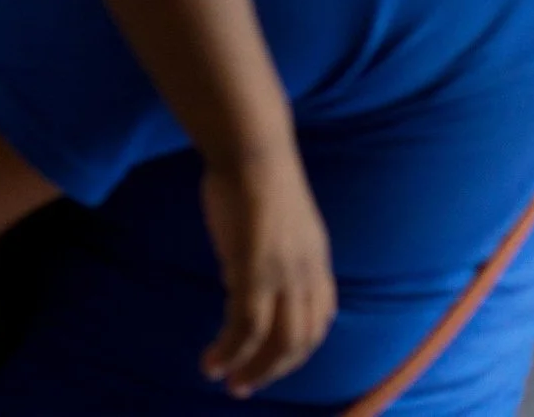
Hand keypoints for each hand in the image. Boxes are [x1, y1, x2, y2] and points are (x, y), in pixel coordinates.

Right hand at [198, 145, 334, 396]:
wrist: (252, 150)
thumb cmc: (255, 175)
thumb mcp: (275, 223)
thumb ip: (266, 253)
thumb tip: (237, 278)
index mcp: (316, 260)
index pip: (320, 319)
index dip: (299, 346)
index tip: (274, 359)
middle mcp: (307, 273)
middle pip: (301, 340)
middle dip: (274, 369)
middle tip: (246, 384)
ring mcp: (283, 274)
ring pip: (277, 342)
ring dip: (253, 369)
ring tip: (228, 380)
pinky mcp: (254, 272)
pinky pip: (245, 326)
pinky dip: (230, 351)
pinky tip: (212, 361)